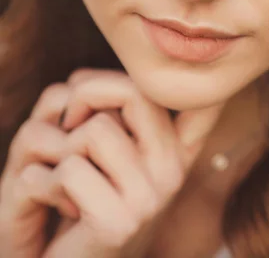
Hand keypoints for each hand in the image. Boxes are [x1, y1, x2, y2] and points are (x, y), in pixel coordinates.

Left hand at [1, 69, 211, 257]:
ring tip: (63, 170)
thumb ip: (111, 106)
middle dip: (86, 93)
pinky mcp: (119, 223)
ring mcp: (152, 197)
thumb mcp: (103, 143)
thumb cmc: (78, 192)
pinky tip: (52, 200)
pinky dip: (40, 179)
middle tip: (69, 120)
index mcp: (177, 149)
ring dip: (59, 146)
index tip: (201, 71)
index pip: (203, 101)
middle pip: (135, 93)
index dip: (200, 81)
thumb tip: (82, 84)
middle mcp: (174, 170)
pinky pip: (68, 170)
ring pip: (96, 131)